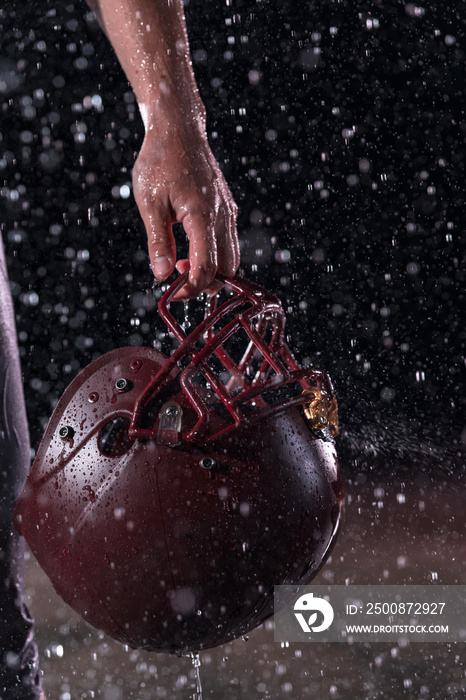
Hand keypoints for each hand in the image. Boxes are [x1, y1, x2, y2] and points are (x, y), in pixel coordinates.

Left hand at [132, 107, 238, 298]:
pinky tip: (188, 247)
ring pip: (231, 258)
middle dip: (204, 283)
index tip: (171, 292)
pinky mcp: (227, 208)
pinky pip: (228, 242)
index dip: (190, 288)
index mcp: (203, 216)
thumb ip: (159, 242)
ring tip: (180, 261)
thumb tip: (162, 275)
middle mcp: (223, 216)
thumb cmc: (160, 161)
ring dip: (210, 270)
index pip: (206, 269)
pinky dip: (213, 255)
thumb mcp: (150, 203)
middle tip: (176, 279)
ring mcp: (228, 212)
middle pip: (227, 270)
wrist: (178, 129)